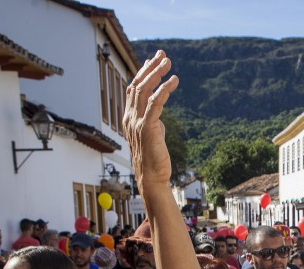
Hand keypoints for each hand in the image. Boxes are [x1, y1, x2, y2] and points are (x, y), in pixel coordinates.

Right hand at [124, 51, 178, 189]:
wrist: (152, 178)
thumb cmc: (154, 158)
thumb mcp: (152, 136)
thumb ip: (153, 124)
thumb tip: (159, 119)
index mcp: (129, 118)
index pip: (134, 89)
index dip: (143, 73)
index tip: (153, 60)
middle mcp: (130, 117)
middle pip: (137, 85)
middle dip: (150, 68)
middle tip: (162, 55)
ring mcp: (137, 122)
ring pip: (144, 91)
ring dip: (156, 74)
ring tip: (168, 62)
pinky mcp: (148, 128)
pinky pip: (155, 104)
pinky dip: (164, 90)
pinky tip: (173, 80)